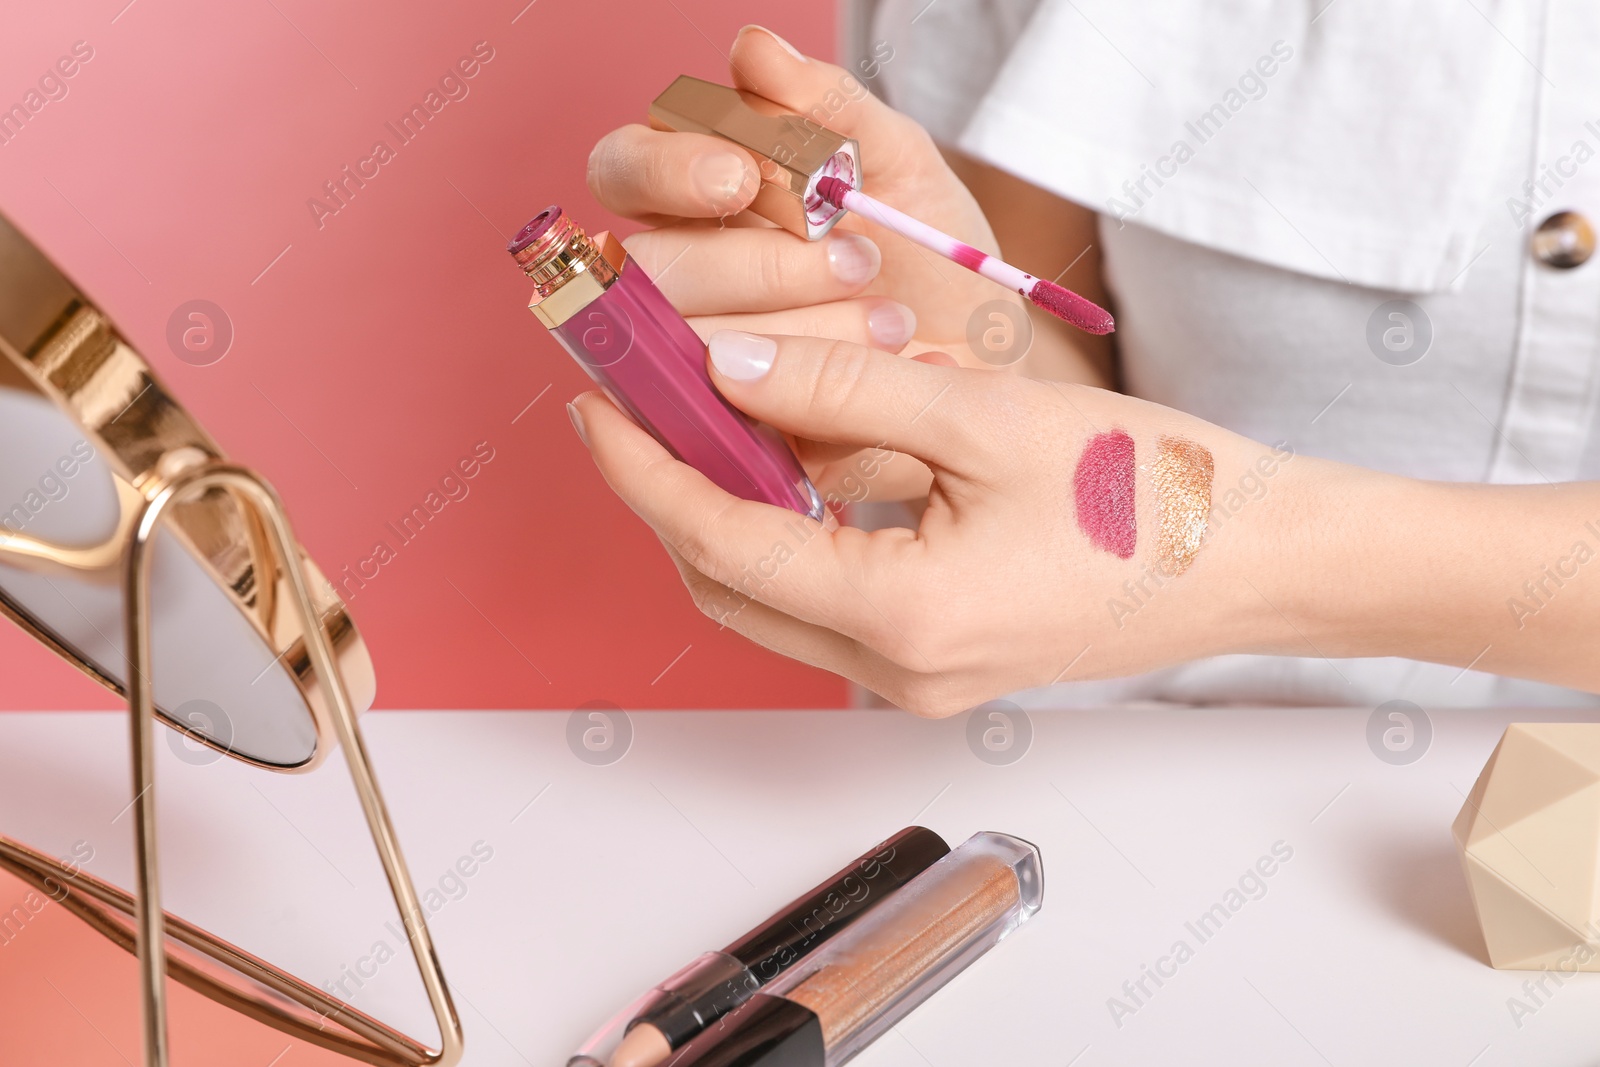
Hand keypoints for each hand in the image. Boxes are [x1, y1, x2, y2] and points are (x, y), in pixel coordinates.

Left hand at [569, 332, 1302, 714]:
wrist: (1257, 561)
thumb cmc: (1151, 490)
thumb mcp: (986, 415)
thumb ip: (844, 388)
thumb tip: (727, 364)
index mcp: (902, 616)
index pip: (720, 541)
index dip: (645, 470)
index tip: (598, 404)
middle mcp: (896, 672)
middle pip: (728, 585)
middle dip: (670, 497)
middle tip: (642, 406)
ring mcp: (919, 682)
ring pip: (773, 601)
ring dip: (728, 518)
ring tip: (711, 423)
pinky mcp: (941, 666)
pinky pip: (828, 605)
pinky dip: (790, 539)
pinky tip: (798, 467)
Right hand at [586, 24, 1022, 501]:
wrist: (989, 363)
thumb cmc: (929, 258)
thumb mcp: (900, 167)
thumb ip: (830, 107)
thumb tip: (752, 48)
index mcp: (695, 200)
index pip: (625, 171)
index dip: (669, 171)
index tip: (742, 177)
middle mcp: (681, 282)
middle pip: (650, 267)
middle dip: (753, 264)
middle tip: (855, 258)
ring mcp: (698, 365)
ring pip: (689, 346)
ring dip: (798, 330)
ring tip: (895, 322)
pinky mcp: (735, 437)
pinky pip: (736, 425)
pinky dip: (815, 402)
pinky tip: (887, 375)